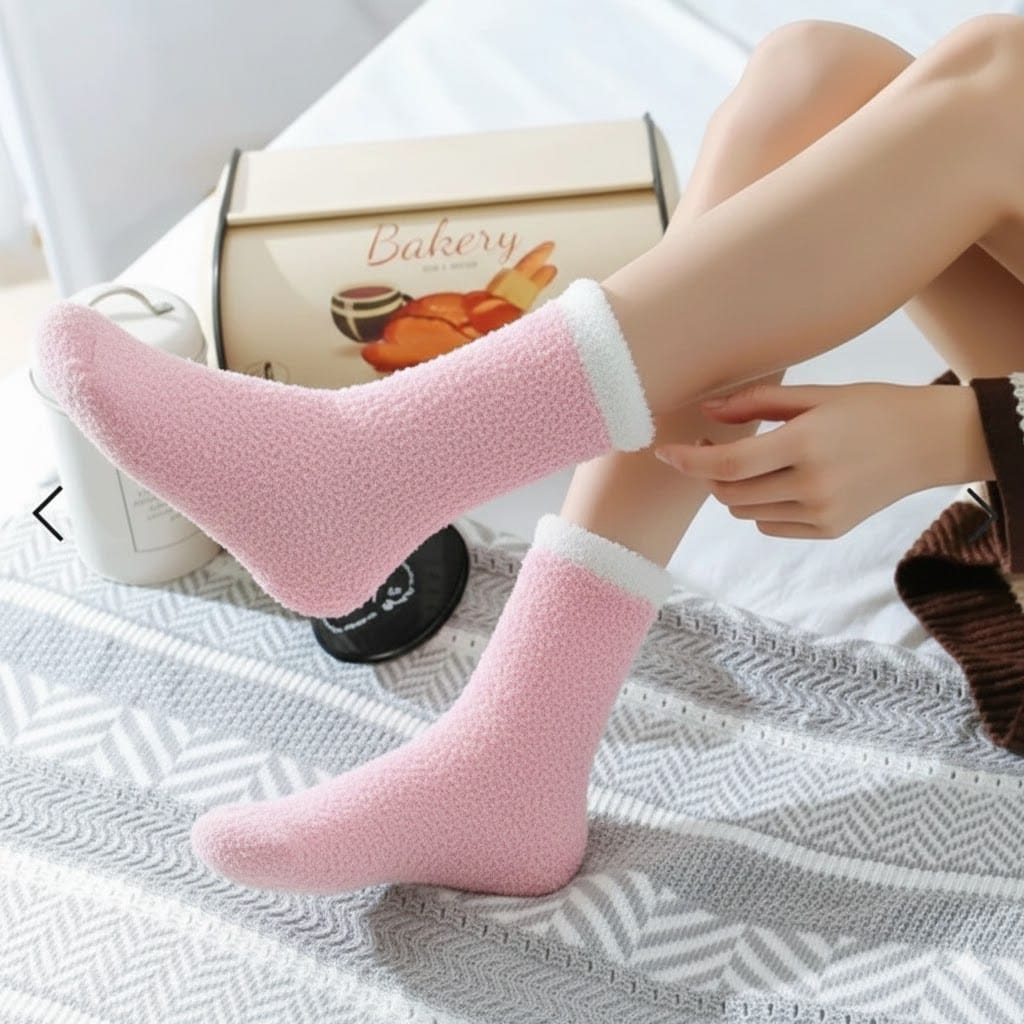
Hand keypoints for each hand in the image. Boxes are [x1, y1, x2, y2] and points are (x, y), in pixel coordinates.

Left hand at [653, 381, 993, 538]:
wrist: (930, 442)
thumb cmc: (871, 408)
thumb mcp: (815, 395)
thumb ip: (756, 404)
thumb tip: (707, 413)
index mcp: (806, 444)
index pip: (728, 463)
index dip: (688, 460)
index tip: (663, 452)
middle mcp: (812, 486)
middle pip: (729, 492)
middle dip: (707, 472)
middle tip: (709, 447)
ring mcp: (822, 514)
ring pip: (744, 511)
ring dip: (733, 489)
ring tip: (752, 462)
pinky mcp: (829, 530)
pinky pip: (770, 525)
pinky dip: (760, 505)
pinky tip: (779, 481)